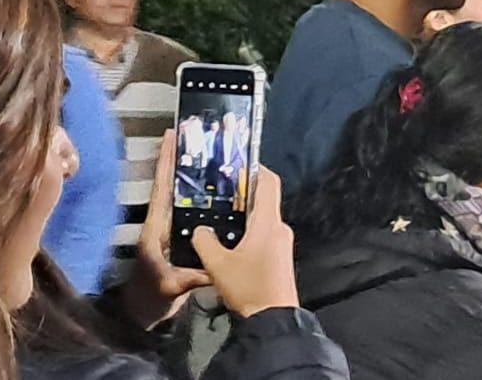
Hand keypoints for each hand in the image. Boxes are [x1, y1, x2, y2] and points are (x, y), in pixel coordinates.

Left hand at [122, 131, 213, 328]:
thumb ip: (190, 277)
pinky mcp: (180, 238)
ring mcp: (170, 230)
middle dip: (182, 159)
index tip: (172, 136)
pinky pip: (192, 211)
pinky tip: (221, 190)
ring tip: (213, 155)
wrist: (143, 313)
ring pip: (182, 196)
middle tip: (197, 135)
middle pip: (172, 184)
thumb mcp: (171, 287)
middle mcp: (162, 223)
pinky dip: (203, 197)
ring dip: (193, 175)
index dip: (166, 161)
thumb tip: (216, 267)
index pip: (162, 188)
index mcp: (156, 228)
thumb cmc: (150, 298)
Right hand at [191, 163, 300, 317]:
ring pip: (261, 217)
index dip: (254, 168)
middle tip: (216, 186)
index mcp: (268, 222)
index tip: (235, 162)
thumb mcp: (217, 264)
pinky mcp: (279, 255)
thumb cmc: (247, 287)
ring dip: (242, 211)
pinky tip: (227, 235)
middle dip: (241, 190)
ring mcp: (282, 242)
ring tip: (216, 209)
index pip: (268, 182)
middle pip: (263, 198)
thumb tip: (200, 229)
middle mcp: (279, 227)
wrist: (273, 318)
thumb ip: (204, 241)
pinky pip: (263, 232)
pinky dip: (246, 227)